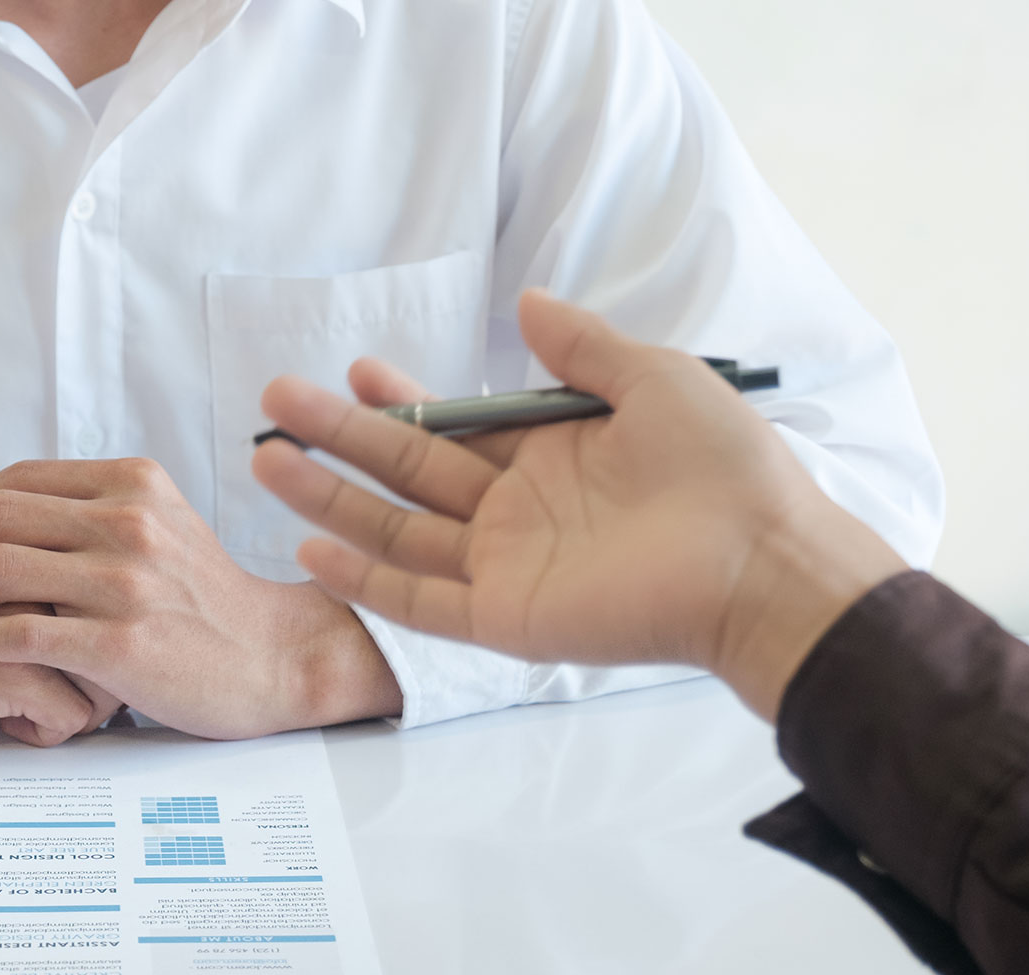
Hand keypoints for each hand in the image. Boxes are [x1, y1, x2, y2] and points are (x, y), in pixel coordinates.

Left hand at [0, 458, 402, 739]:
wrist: (273, 658)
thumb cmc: (209, 602)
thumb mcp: (163, 524)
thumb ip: (99, 509)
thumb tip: (17, 509)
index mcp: (132, 483)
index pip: (17, 482)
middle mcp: (128, 521)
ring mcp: (124, 582)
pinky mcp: (119, 642)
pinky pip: (20, 631)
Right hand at [0, 592, 119, 745]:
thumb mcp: (2, 598)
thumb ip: (56, 595)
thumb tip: (122, 640)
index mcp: (45, 552)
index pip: (123, 604)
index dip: (106, 647)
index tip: (72, 664)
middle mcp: (43, 579)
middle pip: (122, 645)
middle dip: (103, 683)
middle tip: (56, 695)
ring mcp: (26, 623)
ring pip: (106, 684)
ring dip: (78, 709)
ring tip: (31, 707)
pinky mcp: (6, 670)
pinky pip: (70, 717)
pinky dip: (44, 732)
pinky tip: (5, 722)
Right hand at [252, 290, 907, 720]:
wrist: (761, 561)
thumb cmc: (723, 467)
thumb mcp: (654, 379)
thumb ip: (582, 346)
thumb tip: (526, 303)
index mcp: (549, 458)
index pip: (454, 430)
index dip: (402, 400)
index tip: (356, 370)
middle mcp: (516, 514)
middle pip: (407, 474)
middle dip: (339, 438)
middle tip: (276, 402)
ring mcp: (505, 569)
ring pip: (396, 532)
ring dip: (330, 498)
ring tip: (267, 462)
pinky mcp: (504, 618)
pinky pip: (418, 600)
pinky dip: (364, 577)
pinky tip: (312, 545)